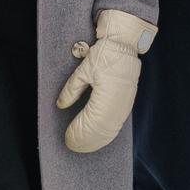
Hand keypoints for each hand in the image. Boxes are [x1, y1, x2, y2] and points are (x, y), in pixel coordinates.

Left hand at [55, 10, 153, 152]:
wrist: (125, 43)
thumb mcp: (84, 69)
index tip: (68, 138)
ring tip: (82, 146)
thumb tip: (61, 105)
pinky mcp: (127, 102)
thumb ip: (71, 89)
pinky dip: (107, 133)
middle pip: (102, 130)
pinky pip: (117, 123)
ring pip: (111, 129)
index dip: (80, 133)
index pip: (92, 121)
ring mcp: (125, 103)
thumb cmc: (105, 53)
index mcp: (107, 93)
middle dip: (86, 140)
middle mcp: (119, 102)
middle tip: (71, 145)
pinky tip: (98, 138)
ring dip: (97, 140)